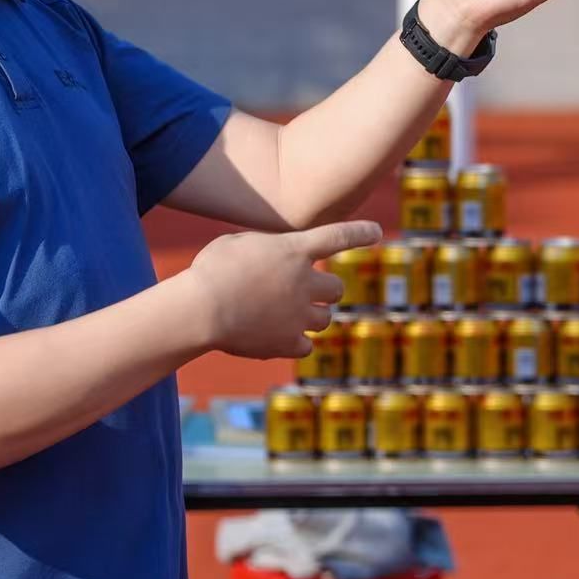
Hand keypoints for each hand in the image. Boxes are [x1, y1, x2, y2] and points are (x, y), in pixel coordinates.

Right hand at [182, 219, 383, 357]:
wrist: (201, 310)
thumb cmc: (211, 270)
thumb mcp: (238, 244)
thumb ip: (265, 249)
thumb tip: (273, 261)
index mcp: (293, 250)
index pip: (338, 236)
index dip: (360, 233)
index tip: (377, 232)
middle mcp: (304, 281)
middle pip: (337, 288)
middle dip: (326, 290)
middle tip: (306, 292)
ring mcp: (299, 314)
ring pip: (325, 319)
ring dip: (311, 316)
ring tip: (284, 315)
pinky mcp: (288, 343)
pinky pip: (305, 346)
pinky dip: (295, 342)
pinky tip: (275, 337)